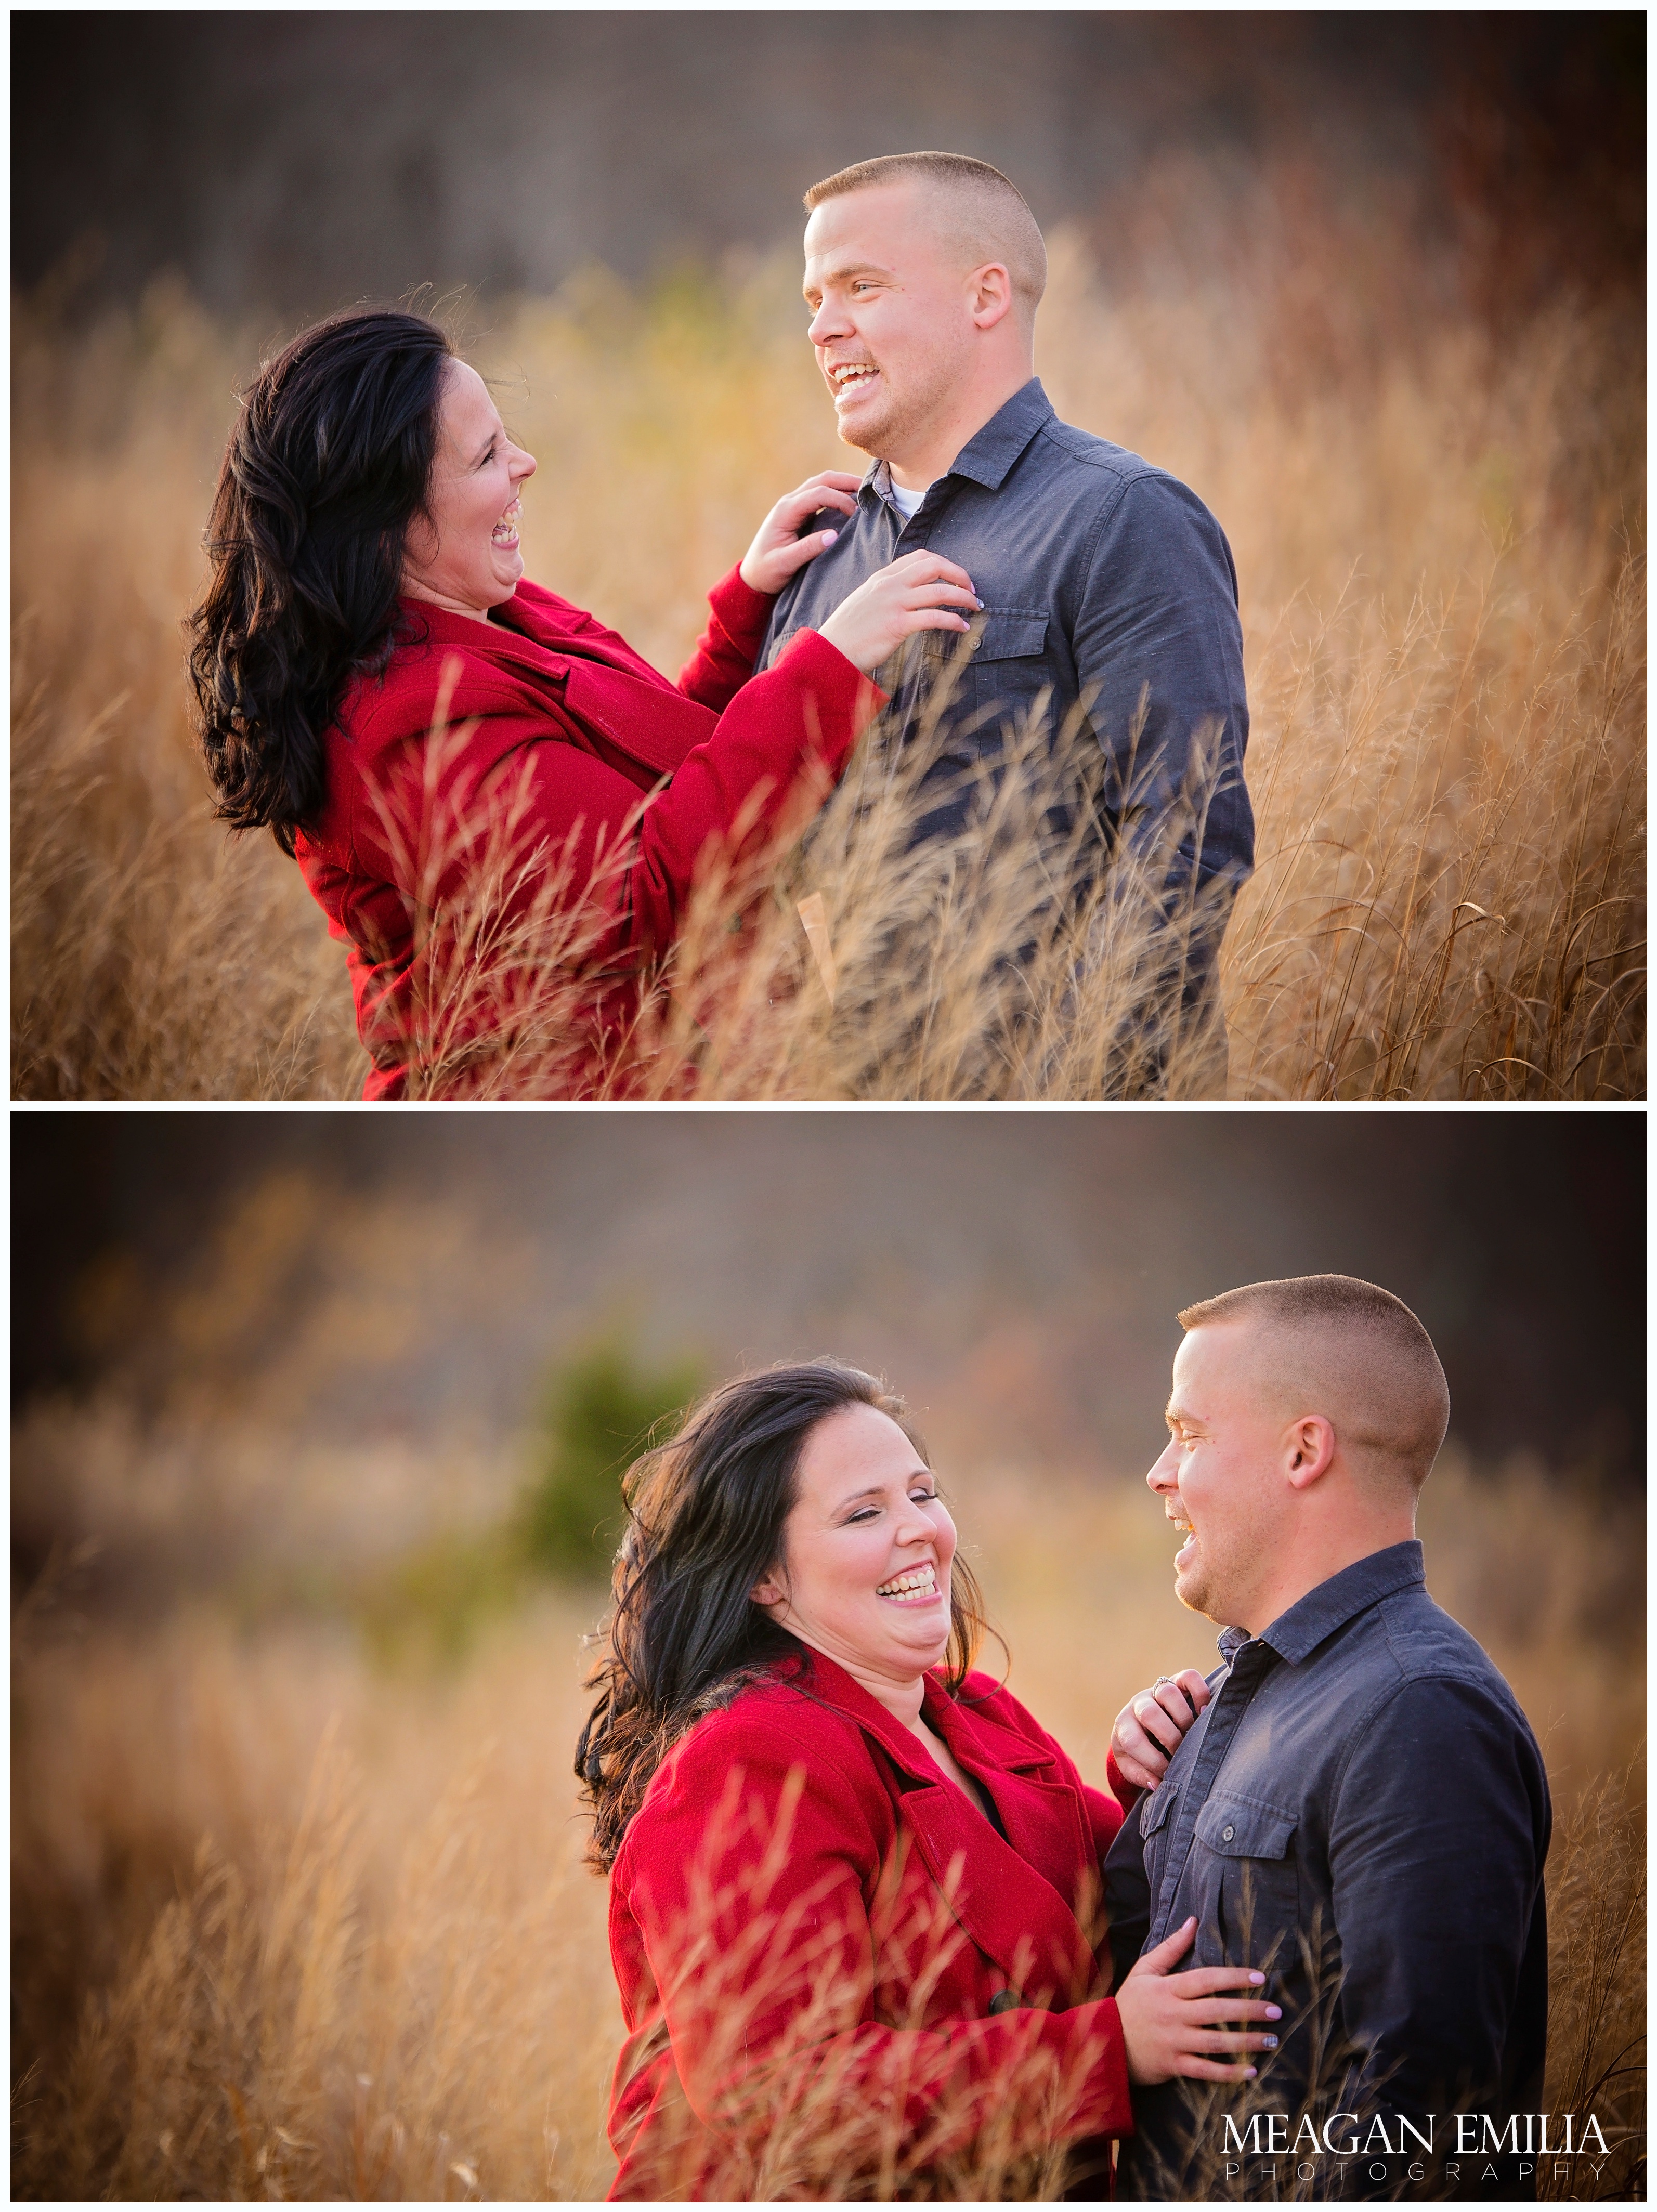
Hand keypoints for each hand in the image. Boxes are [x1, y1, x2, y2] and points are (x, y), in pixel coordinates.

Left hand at [739, 472, 863, 594]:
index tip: (856, 514)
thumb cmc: (766, 571)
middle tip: (869, 489)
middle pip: (821, 480)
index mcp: (785, 511)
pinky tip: (850, 500)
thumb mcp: (785, 563)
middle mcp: (789, 502)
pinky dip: (836, 493)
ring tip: (863, 491)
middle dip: (845, 481)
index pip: (818, 493)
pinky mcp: (799, 513)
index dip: (840, 499)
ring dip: (842, 484)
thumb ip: (807, 549)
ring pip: (821, 484)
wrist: (752, 577)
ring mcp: (793, 505)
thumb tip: (833, 536)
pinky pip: (819, 495)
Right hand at [816, 550, 981, 676]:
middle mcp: (890, 584)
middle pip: (935, 566)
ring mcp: (894, 603)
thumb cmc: (847, 633)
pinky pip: (935, 617)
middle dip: (960, 575)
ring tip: (975, 607)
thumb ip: (886, 593)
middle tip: (971, 590)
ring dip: (963, 598)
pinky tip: (962, 628)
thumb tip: (909, 595)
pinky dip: (954, 621)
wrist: (829, 652)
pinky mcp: (897, 625)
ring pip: (940, 591)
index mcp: (883, 577)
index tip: (956, 577)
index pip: (921, 556)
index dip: (944, 563)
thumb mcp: (865, 601)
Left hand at [1112, 1669, 1210, 1792]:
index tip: (1166, 1773)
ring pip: (1167, 1692)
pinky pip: (1189, 1677)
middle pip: (1150, 1714)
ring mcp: (1157, 1690)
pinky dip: (1200, 1693)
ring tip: (1191, 1734)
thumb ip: (1140, 1775)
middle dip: (1169, 1739)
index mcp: (1124, 1725)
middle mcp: (1139, 1704)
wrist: (1144, 1722)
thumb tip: (1157, 1783)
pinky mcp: (1178, 1681)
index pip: (1133, 1740)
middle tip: (1180, 1752)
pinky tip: (1204, 1712)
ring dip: (1183, 1718)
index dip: (1152, 1760)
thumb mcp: (1132, 1764)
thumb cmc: (1139, 1749)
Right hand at [1114, 1917, 1281, 2084]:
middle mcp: (1174, 2015)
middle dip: (1249, 2010)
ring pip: (1216, 2042)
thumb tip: (1193, 1921)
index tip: (1260, 1977)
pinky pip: (1206, 2070)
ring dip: (1247, 2041)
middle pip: (1217, 2010)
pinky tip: (1251, 2070)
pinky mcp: (1174, 2065)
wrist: (1106, 2041)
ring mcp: (1174, 2042)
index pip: (1206, 1979)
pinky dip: (1229, 2073)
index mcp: (1168, 1989)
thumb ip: (1170, 1947)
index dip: (1233, 1977)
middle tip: (1276, 2011)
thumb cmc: (1130, 2003)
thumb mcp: (1144, 1970)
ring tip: (1272, 2040)